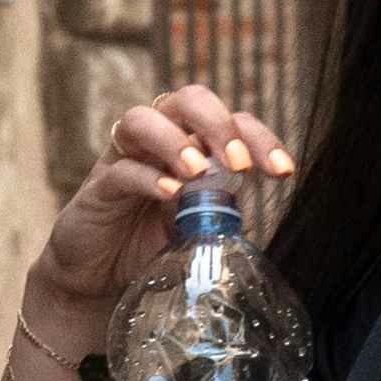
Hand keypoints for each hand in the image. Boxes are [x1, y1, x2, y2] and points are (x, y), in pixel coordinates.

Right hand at [29, 85, 298, 343]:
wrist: (100, 280)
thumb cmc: (152, 246)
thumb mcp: (197, 227)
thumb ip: (219, 210)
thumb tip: (257, 208)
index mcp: (190, 145)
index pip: (231, 120)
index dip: (260, 138)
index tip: (283, 172)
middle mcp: (156, 142)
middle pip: (187, 100)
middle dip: (218, 124)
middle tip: (238, 164)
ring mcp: (123, 160)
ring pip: (142, 119)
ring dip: (175, 141)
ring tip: (197, 172)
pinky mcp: (97, 189)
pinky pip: (121, 170)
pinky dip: (148, 178)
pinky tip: (170, 195)